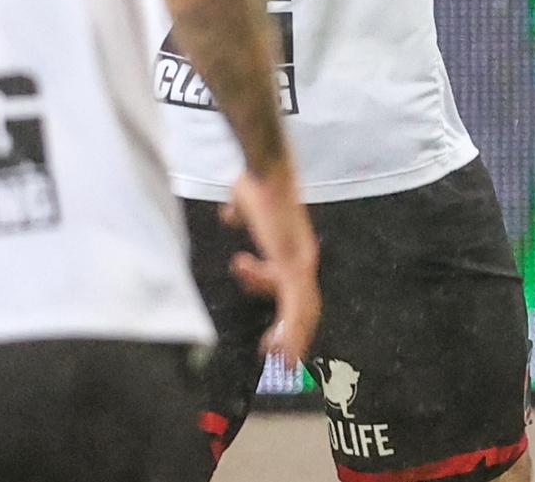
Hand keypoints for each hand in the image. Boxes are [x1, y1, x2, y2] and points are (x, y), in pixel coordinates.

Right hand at [222, 166, 319, 363]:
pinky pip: (294, 305)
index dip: (279, 308)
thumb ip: (239, 213)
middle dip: (292, 333)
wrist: (264, 171)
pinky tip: (281, 350)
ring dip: (292, 339)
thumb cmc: (255, 183)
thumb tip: (231, 215)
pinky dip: (291, 331)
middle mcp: (301, 258)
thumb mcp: (244, 204)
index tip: (262, 323)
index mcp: (291, 249)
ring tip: (280, 362)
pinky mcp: (292, 265)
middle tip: (277, 357)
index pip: (289, 287)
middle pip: (303, 305)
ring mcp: (299, 263)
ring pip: (302, 311)